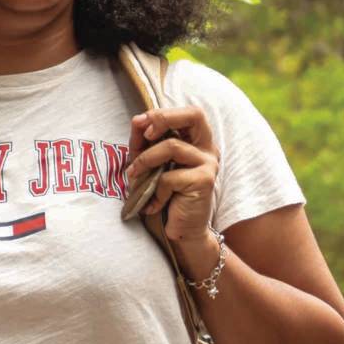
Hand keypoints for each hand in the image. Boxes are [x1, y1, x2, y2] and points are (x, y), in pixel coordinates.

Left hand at [126, 102, 220, 272]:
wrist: (182, 230)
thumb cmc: (165, 195)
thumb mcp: (150, 163)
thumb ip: (144, 141)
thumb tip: (137, 120)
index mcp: (198, 140)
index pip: (188, 113)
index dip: (163, 113)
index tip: (140, 124)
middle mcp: (208, 148)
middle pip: (194, 115)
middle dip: (164, 118)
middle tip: (145, 133)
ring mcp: (209, 164)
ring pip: (172, 146)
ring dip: (146, 160)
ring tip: (134, 177)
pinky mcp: (204, 181)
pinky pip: (170, 176)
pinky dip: (155, 190)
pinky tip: (154, 203)